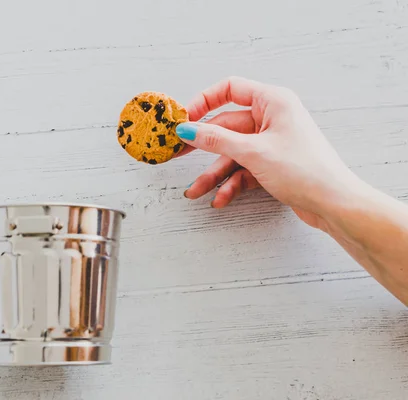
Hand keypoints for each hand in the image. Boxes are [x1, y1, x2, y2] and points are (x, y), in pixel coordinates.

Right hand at [175, 76, 363, 228]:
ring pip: (232, 153)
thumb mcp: (253, 152)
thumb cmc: (305, 170)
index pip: (230, 89)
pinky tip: (220, 199)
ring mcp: (271, 143)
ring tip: (196, 191)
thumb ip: (216, 139)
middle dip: (203, 146)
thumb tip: (187, 130)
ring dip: (214, 173)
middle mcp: (271, 118)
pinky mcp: (272, 164)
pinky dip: (231, 184)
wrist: (334, 204)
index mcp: (272, 102)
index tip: (184, 118)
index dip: (204, 101)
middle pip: (226, 127)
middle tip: (177, 153)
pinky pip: (243, 169)